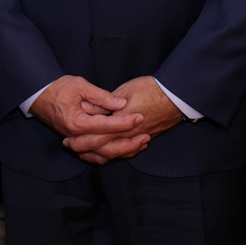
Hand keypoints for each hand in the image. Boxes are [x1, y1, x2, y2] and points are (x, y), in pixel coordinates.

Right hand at [31, 76, 140, 150]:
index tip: (140, 117)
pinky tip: (125, 149)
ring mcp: (76, 142)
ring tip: (141, 143)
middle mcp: (76, 137)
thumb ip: (102, 97)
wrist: (39, 95)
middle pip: (106, 147)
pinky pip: (95, 156)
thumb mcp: (81, 86)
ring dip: (122, 152)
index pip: (106, 126)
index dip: (125, 122)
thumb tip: (122, 104)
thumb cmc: (58, 88)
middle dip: (129, 142)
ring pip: (102, 156)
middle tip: (146, 135)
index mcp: (76, 123)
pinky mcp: (77, 143)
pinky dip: (111, 154)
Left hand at [62, 76, 182, 163]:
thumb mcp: (127, 90)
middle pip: (104, 150)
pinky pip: (127, 152)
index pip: (97, 136)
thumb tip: (95, 110)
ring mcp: (138, 138)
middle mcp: (129, 134)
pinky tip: (106, 151)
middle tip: (71, 147)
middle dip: (85, 150)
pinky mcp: (145, 138)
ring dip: (98, 155)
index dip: (81, 140)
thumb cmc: (151, 89)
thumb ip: (109, 102)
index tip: (69, 139)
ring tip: (84, 152)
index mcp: (122, 122)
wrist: (176, 96)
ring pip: (115, 154)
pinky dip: (114, 154)